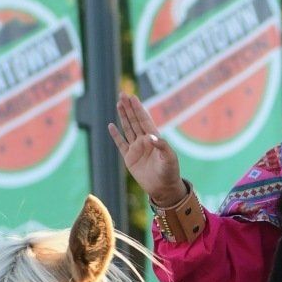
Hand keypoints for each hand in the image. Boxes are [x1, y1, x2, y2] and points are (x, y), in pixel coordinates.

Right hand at [108, 86, 183, 208]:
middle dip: (129, 108)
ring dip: (123, 117)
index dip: (138, 108)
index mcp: (154, 138)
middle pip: (134, 120)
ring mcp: (136, 148)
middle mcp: (144, 140)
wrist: (163, 188)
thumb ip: (162, 146)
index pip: (144, 120)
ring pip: (128, 128)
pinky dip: (115, 135)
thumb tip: (151, 137)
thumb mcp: (169, 158)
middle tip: (123, 94)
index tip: (133, 97)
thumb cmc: (170, 172)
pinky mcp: (129, 158)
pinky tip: (111, 125)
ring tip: (118, 104)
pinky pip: (121, 144)